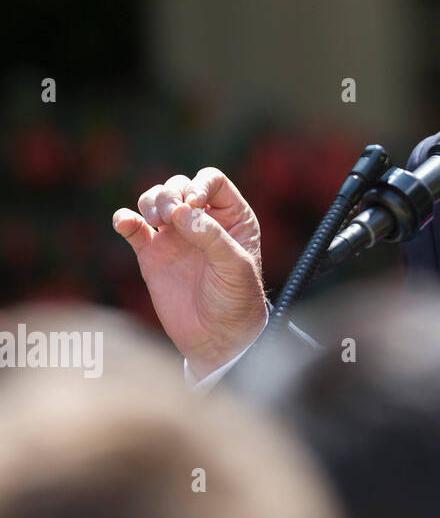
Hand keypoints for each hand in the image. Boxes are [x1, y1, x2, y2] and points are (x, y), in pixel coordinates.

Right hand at [113, 167, 266, 379]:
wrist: (217, 336)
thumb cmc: (236, 299)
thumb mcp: (234, 265)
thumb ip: (211, 236)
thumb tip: (182, 210)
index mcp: (232, 217)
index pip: (212, 181)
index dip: (199, 185)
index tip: (192, 204)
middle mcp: (202, 220)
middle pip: (180, 186)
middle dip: (170, 193)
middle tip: (169, 216)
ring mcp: (176, 236)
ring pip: (155, 200)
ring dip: (150, 201)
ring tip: (155, 221)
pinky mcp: (152, 254)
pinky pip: (133, 228)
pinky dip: (125, 219)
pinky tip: (125, 222)